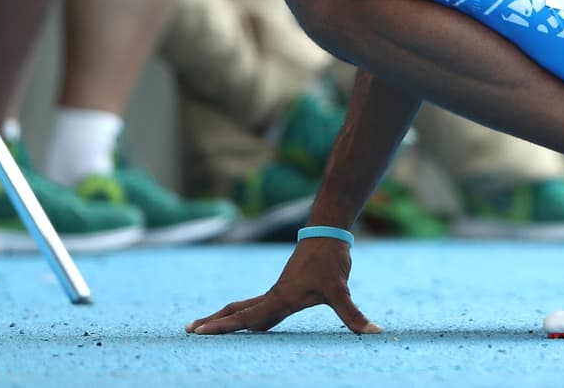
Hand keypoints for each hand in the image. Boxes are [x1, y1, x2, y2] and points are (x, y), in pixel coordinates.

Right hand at [185, 239, 380, 334]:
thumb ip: (353, 315)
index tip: (200, 332)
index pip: (247, 318)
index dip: (224, 327)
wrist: (327, 232)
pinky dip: (239, 311)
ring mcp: (276, 290)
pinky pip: (254, 303)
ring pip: (243, 306)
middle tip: (190, 331)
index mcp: (280, 299)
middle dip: (214, 323)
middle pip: (237, 312)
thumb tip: (373, 332)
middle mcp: (273, 295)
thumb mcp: (341, 290)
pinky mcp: (282, 287)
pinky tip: (240, 316)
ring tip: (203, 324)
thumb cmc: (331, 260)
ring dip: (224, 316)